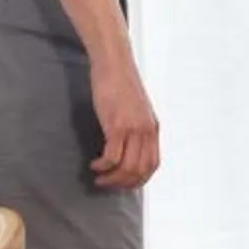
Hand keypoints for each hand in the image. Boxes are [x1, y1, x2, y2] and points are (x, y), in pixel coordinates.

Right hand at [88, 56, 160, 189]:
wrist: (114, 63)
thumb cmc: (121, 83)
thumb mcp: (137, 109)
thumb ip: (137, 128)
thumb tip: (129, 147)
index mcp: (153, 128)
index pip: (153, 165)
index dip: (138, 180)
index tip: (123, 184)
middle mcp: (147, 131)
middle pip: (140, 171)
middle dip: (123, 184)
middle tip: (107, 185)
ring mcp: (133, 129)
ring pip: (127, 168)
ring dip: (112, 179)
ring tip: (99, 178)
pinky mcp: (117, 125)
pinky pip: (112, 157)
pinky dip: (103, 166)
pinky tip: (94, 164)